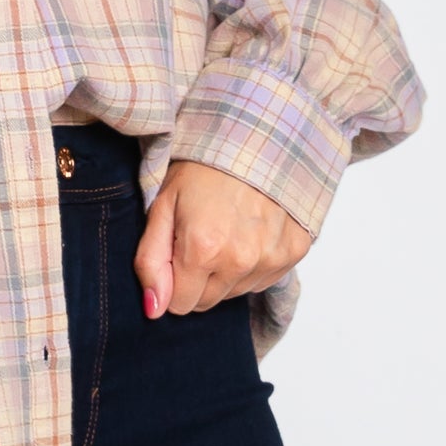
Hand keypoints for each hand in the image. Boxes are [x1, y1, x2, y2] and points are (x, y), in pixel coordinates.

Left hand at [134, 157, 313, 316]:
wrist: (255, 136)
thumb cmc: (203, 168)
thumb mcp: (162, 205)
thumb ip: (151, 261)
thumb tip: (154, 309)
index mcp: (202, 249)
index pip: (180, 305)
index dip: (172, 282)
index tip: (176, 252)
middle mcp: (241, 260)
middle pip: (208, 302)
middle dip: (197, 278)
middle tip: (200, 236)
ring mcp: (271, 258)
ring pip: (235, 293)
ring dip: (226, 271)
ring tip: (226, 229)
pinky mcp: (294, 253)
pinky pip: (264, 280)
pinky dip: (253, 263)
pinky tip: (249, 231)